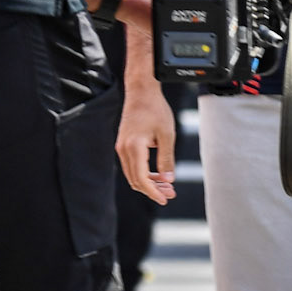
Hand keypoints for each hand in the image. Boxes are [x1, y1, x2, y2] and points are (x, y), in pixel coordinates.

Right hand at [116, 81, 176, 204]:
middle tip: (170, 193)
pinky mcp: (123, 144)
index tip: (165, 199)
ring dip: (148, 182)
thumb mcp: (167, 134)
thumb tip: (168, 180)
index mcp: (134, 147)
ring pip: (133, 174)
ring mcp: (121, 147)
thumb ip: (166, 158)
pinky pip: (132, 165)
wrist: (141, 90)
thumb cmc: (155, 109)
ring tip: (166, 185)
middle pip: (136, 180)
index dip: (154, 192)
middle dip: (153, 190)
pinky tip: (157, 174)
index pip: (142, 179)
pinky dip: (143, 173)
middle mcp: (123, 149)